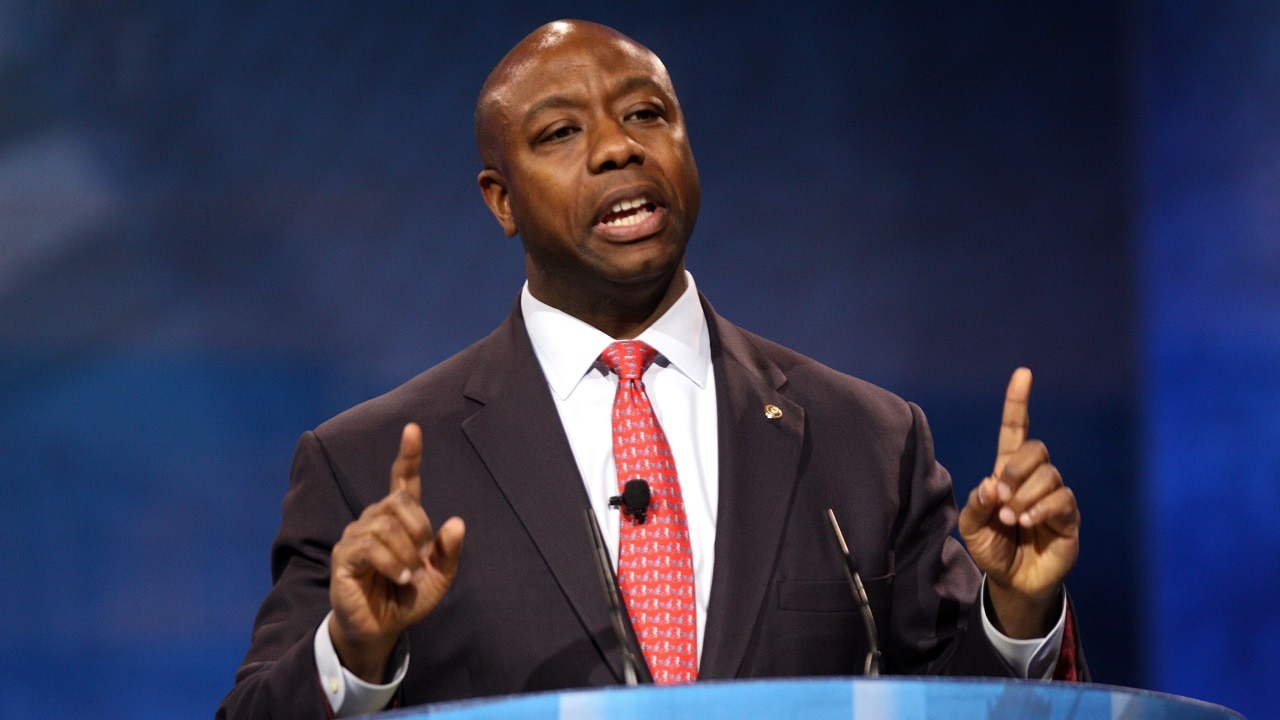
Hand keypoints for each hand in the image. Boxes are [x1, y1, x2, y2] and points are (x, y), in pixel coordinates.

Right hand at [329, 423, 464, 681]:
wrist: (383, 628)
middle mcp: (375, 519)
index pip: (403, 480)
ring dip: (405, 552)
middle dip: (418, 529)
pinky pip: (369, 546)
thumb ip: (449, 551)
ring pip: (385, 524)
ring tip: (409, 575)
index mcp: (400, 519)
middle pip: (399, 502)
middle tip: (422, 559)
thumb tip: (457, 523)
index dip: (409, 454)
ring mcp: (356, 535)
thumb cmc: (408, 596)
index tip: (412, 428)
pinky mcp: (344, 555)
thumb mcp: (440, 577)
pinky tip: (400, 576)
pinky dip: (391, 562)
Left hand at [958, 368, 1079, 638]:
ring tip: (1012, 520)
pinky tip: (1028, 523)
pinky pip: (1061, 498)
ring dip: (1025, 497)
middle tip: (1001, 499)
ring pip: (1048, 475)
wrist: (1012, 581)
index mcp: (1007, 472)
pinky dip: (1040, 509)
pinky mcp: (1068, 516)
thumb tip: (992, 483)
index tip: (1023, 374)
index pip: (1015, 429)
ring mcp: (1053, 495)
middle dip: (1015, 470)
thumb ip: (976, 503)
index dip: (1018, 403)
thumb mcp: (971, 526)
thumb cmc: (992, 547)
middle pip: (1035, 448)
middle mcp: (1033, 478)